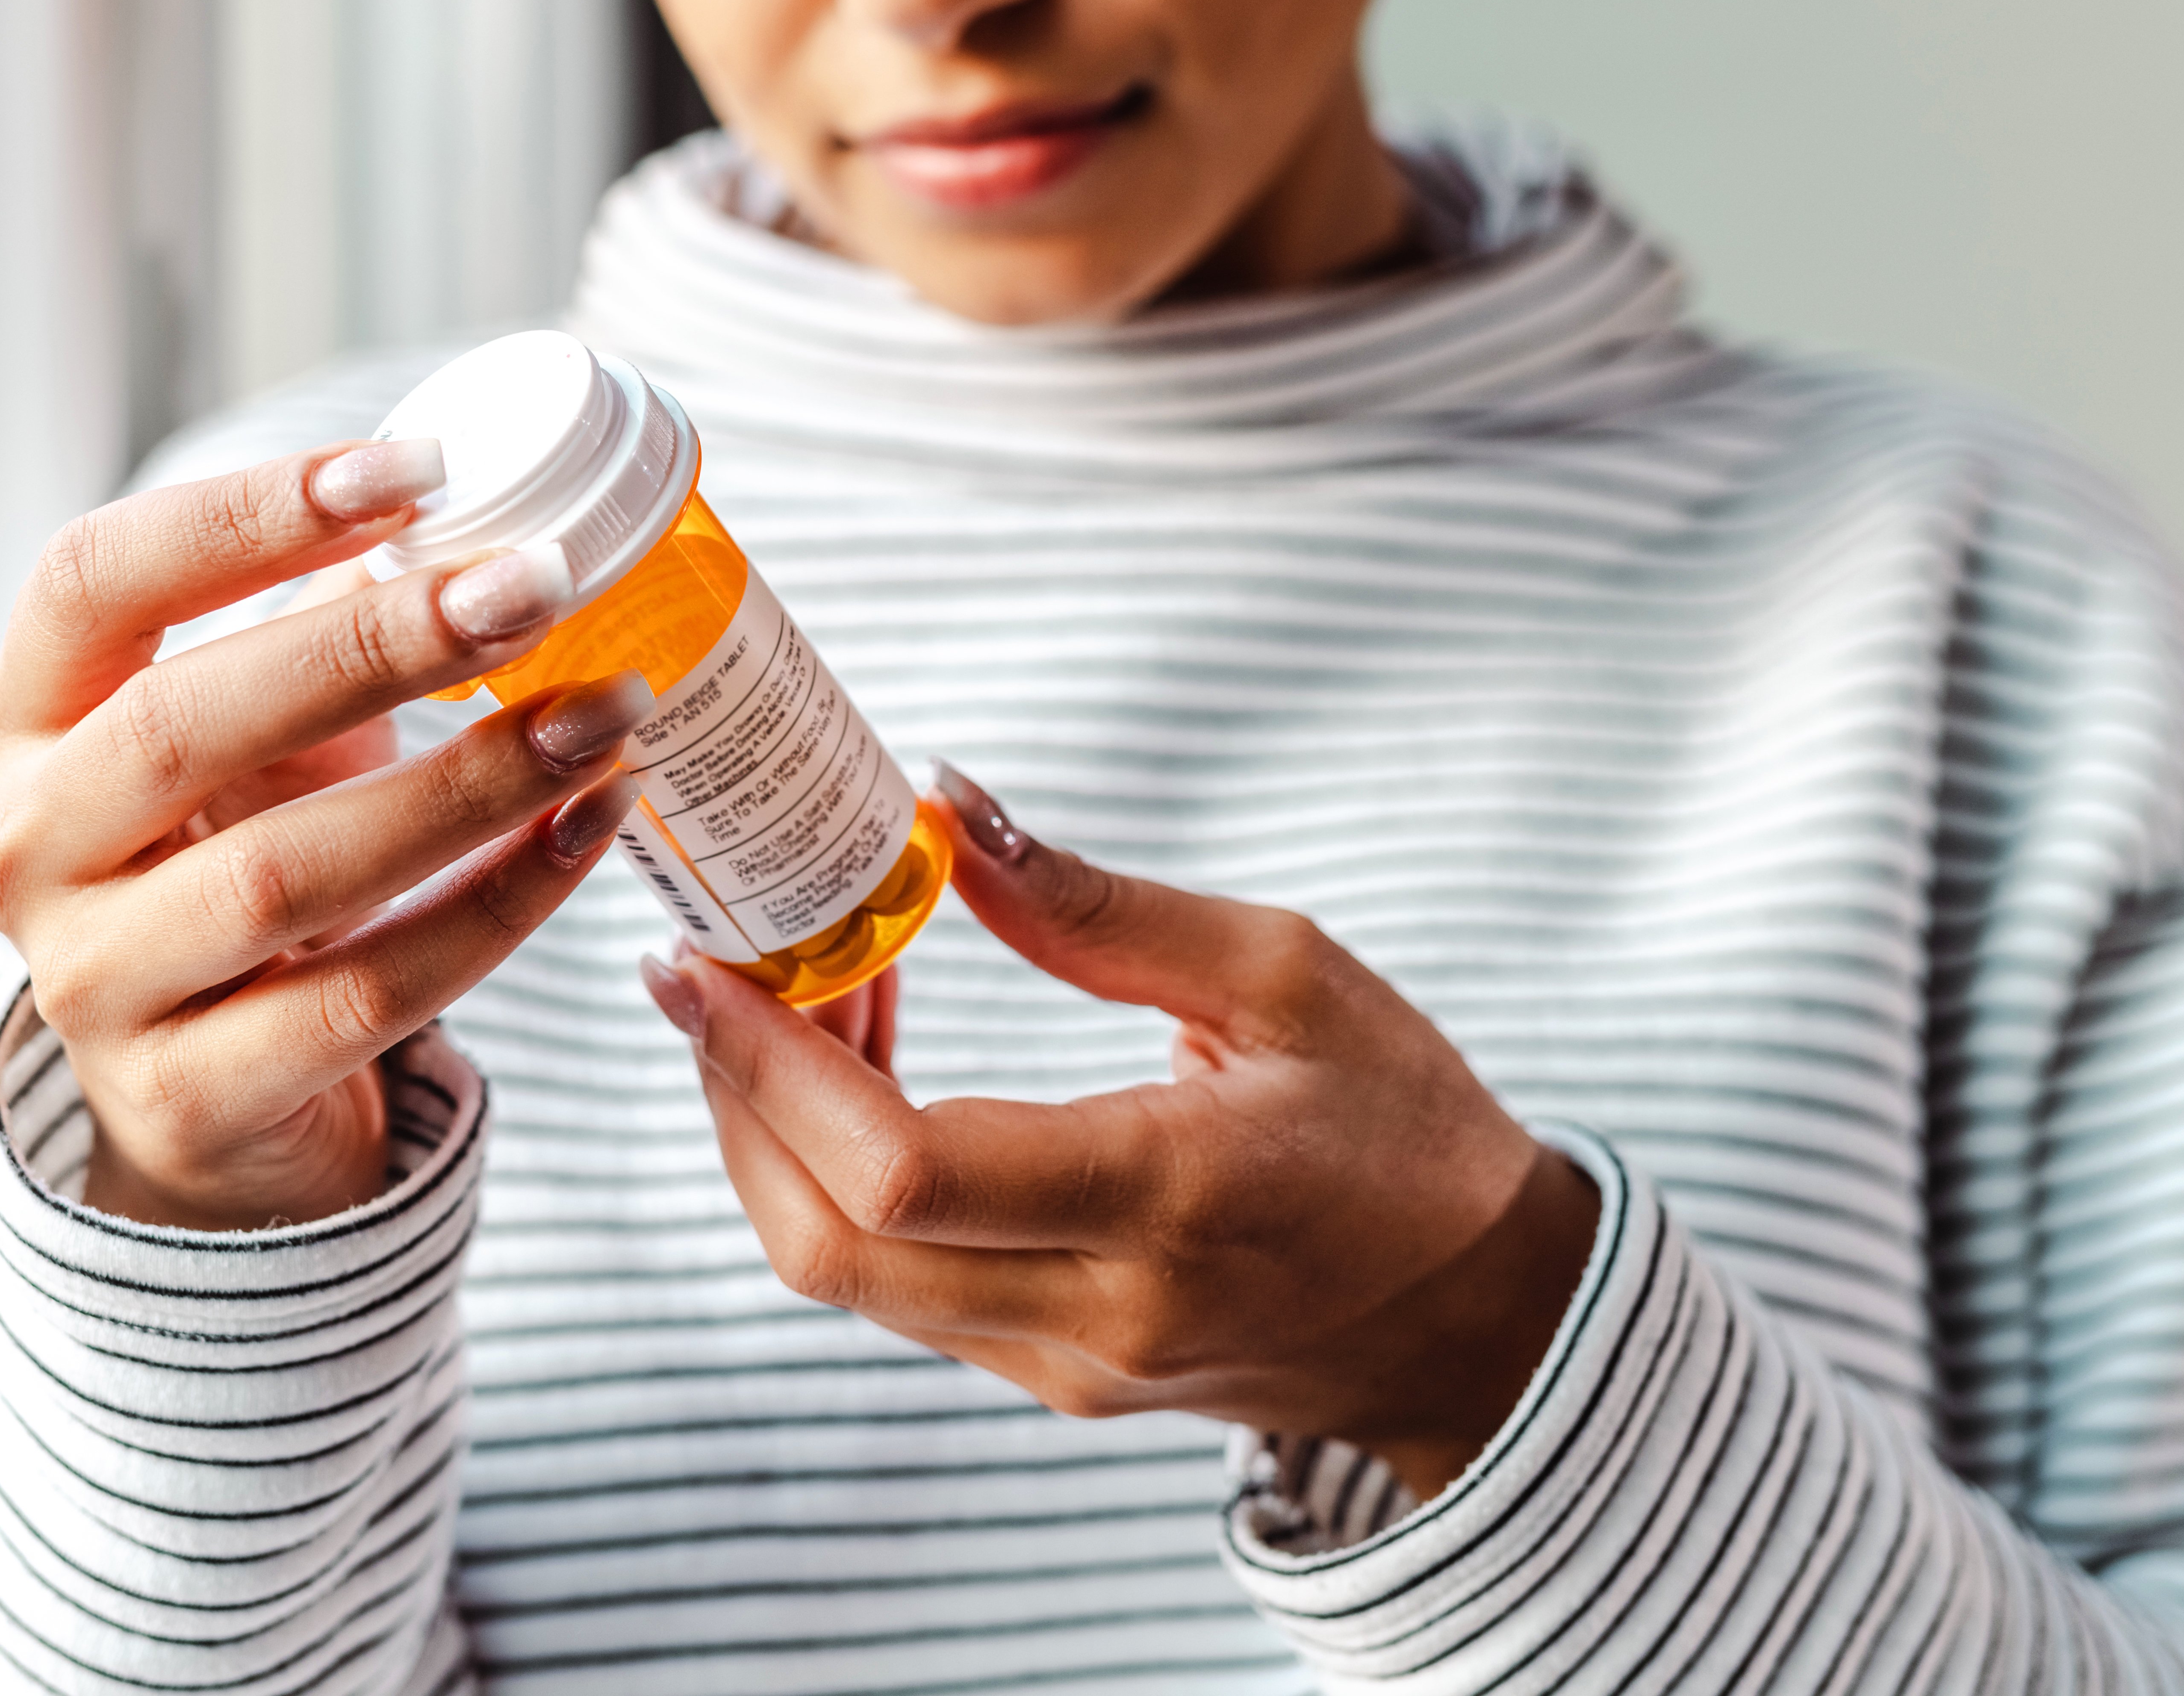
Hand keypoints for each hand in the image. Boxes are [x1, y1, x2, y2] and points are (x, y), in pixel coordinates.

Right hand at [0, 439, 651, 1229]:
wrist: (207, 1096)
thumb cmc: (235, 859)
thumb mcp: (252, 736)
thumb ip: (323, 625)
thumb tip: (474, 504)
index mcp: (26, 725)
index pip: (91, 580)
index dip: (244, 516)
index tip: (413, 469)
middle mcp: (25, 851)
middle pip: (185, 722)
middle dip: (375, 644)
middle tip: (537, 585)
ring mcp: (92, 987)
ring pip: (283, 873)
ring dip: (467, 784)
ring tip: (603, 713)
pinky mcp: (185, 1099)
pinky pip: (365, 995)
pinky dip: (497, 906)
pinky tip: (590, 829)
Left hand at [639, 765, 1596, 1497]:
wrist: (1482, 1315)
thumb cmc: (1403, 1124)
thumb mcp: (1285, 973)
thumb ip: (1095, 906)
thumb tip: (939, 805)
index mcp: (1164, 1199)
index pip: (901, 1168)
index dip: (770, 1068)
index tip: (701, 965)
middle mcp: (1098, 1311)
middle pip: (829, 1243)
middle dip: (736, 1100)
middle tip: (719, 968)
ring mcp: (1068, 1367)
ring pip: (846, 1273)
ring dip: (781, 1135)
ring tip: (805, 995)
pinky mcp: (1055, 1378)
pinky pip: (899, 1287)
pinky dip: (844, 1178)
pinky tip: (867, 1071)